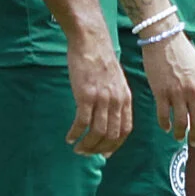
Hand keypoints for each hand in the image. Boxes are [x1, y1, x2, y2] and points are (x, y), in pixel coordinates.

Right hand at [63, 29, 133, 155]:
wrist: (92, 42)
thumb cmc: (101, 60)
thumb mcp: (116, 81)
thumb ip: (115, 99)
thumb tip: (108, 116)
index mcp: (125, 99)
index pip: (125, 130)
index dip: (116, 145)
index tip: (106, 153)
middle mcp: (116, 101)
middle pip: (111, 135)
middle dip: (99, 149)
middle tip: (86, 153)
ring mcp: (101, 99)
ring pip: (97, 132)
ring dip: (86, 145)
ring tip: (77, 149)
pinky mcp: (86, 95)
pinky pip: (81, 122)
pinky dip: (75, 133)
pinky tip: (69, 137)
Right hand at [140, 30, 194, 144]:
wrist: (163, 39)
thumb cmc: (184, 52)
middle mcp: (193, 91)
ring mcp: (176, 93)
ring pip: (181, 122)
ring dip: (181, 134)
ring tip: (179, 138)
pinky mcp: (160, 92)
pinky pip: (164, 115)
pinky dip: (165, 124)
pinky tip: (166, 128)